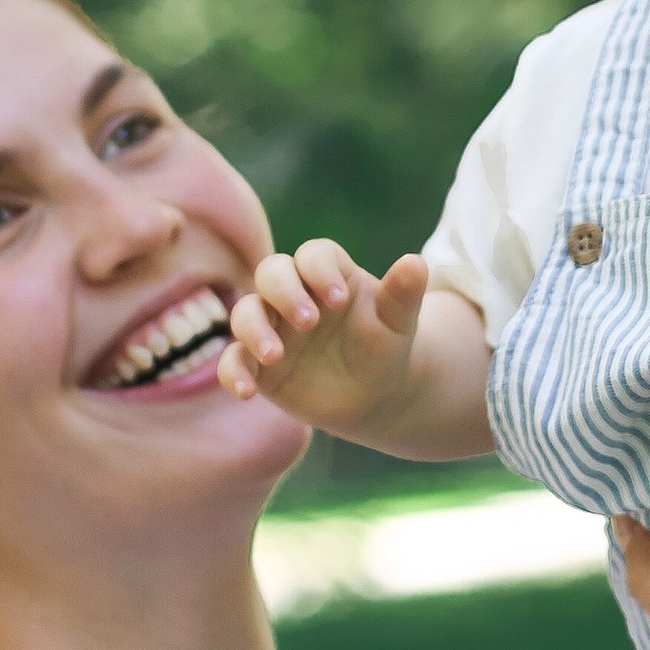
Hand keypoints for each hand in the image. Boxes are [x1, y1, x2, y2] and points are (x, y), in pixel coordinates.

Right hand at [220, 240, 430, 436]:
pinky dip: (232, 372)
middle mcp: (294, 295)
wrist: (374, 393)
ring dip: (254, 329)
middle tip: (308, 322)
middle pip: (271, 273)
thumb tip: (417, 263)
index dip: (320, 270)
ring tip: (275, 355)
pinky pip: (233, 361)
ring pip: (245, 313)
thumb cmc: (385, 346)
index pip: (314, 255)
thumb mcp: (398, 322)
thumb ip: (403, 294)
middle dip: (284, 292)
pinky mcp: (258, 364)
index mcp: (329, 275)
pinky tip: (247, 392)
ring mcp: (272, 328)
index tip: (338, 299)